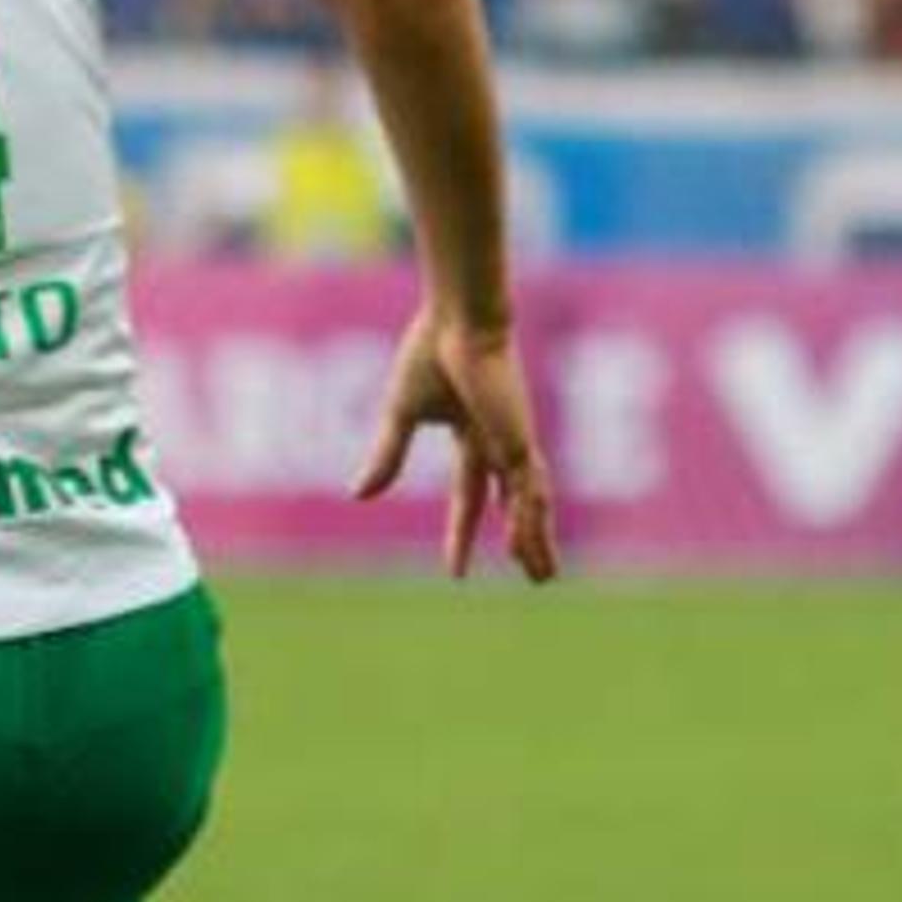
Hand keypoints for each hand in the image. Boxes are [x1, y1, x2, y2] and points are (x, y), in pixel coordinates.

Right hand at [355, 308, 559, 582]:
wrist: (460, 323)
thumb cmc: (429, 353)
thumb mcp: (400, 414)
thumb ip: (387, 455)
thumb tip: (358, 496)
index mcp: (472, 432)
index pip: (468, 492)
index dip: (461, 529)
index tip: (454, 568)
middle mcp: (500, 442)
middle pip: (512, 503)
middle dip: (520, 537)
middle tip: (532, 570)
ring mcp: (515, 443)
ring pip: (529, 505)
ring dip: (535, 542)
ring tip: (543, 578)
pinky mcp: (519, 442)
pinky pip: (526, 494)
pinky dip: (526, 524)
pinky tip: (525, 551)